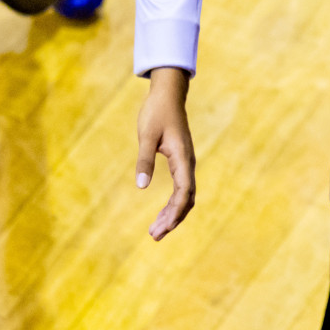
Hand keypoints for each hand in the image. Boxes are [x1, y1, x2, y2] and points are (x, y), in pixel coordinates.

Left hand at [135, 66, 194, 240]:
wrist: (167, 94)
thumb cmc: (156, 112)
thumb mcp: (146, 135)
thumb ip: (144, 159)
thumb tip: (142, 186)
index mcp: (182, 158)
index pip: (184, 192)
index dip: (174, 212)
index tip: (161, 227)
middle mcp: (188, 163)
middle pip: (186, 199)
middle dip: (173, 219)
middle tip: (154, 235)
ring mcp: (185, 163)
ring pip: (185, 196)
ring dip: (173, 214)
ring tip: (156, 230)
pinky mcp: (180, 161)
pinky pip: (181, 189)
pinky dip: (173, 204)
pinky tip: (162, 213)